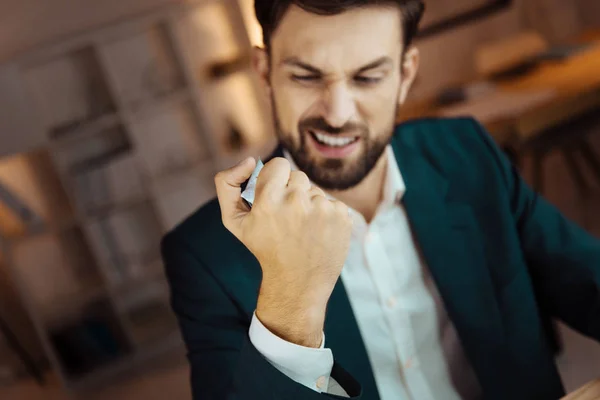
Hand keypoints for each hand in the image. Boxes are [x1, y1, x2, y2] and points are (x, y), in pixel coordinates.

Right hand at [215, 157, 351, 346]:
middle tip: (288, 217)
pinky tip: (318, 233)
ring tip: (303, 229)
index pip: (278, 164)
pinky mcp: (341, 216)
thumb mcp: (234, 221)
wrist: (297, 282)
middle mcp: (296, 202)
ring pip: (315, 191)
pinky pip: (332, 202)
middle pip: (298, 176)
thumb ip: (227, 184)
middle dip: (292, 192)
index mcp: (268, 200)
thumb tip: (248, 160)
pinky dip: (326, 215)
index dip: (276, 178)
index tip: (274, 194)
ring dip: (310, 204)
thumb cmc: (264, 249)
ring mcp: (321, 209)